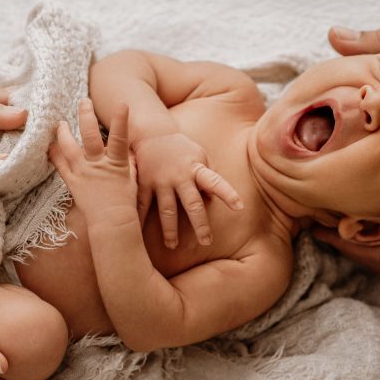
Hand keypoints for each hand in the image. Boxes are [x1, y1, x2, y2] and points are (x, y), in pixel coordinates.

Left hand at [49, 99, 137, 229]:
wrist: (111, 223)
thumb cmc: (125, 202)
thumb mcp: (132, 178)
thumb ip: (128, 160)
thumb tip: (127, 148)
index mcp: (117, 163)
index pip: (120, 138)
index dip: (121, 120)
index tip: (122, 104)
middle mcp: (98, 165)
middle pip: (90, 135)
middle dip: (86, 115)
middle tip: (83, 101)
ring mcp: (83, 173)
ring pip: (69, 147)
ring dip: (63, 132)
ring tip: (60, 122)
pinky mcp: (72, 182)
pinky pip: (59, 165)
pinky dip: (53, 154)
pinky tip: (48, 145)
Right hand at [132, 133, 242, 247]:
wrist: (151, 133)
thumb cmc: (181, 149)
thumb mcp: (200, 156)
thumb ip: (207, 178)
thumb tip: (211, 201)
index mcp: (196, 169)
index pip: (215, 182)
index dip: (228, 194)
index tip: (240, 207)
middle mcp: (179, 176)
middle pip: (192, 204)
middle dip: (200, 224)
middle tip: (207, 242)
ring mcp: (160, 180)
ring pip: (167, 210)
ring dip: (170, 230)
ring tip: (173, 246)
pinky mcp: (143, 183)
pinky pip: (142, 205)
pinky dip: (141, 221)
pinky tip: (140, 235)